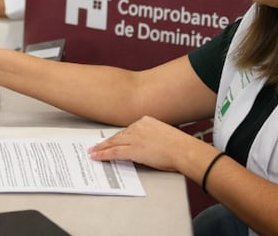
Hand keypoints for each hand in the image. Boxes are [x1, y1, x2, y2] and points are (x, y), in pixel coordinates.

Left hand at [88, 115, 208, 173]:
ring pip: (113, 143)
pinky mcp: (133, 150)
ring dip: (101, 148)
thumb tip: (146, 145)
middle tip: (96, 145)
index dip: (118, 137)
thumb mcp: (164, 135)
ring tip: (93, 151)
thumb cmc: (180, 146)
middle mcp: (138, 127)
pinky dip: (103, 154)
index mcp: (146, 121)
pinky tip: (97, 156)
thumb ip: (152, 136)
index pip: (128, 130)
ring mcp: (134, 138)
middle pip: (118, 135)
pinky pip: (114, 152)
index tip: (113, 140)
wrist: (184, 150)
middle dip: (107, 141)